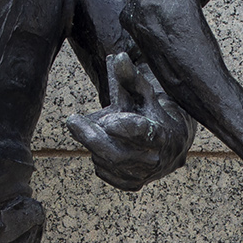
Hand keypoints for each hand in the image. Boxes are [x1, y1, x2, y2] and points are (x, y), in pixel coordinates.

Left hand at [65, 50, 193, 191]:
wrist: (170, 143)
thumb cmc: (151, 112)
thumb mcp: (142, 94)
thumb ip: (129, 77)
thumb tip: (117, 58)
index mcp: (163, 135)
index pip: (141, 132)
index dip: (123, 126)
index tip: (106, 118)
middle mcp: (156, 159)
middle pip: (116, 154)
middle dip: (91, 137)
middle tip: (73, 121)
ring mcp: (144, 175)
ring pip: (107, 162)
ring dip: (94, 145)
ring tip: (91, 129)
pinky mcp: (133, 185)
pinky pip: (104, 173)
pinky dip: (97, 158)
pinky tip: (101, 146)